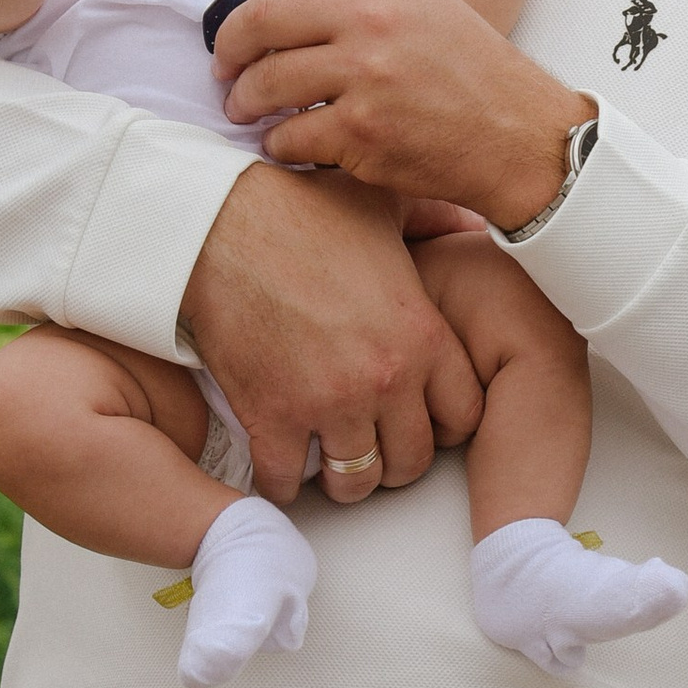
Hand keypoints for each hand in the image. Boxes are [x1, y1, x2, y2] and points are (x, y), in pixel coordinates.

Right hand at [181, 165, 481, 501]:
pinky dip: (281, 480)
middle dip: (395, 457)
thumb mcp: (383, 204)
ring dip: (343, 476)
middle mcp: (386, 380)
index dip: (446, 422)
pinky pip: (287, 483)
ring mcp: (329, 404)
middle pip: (412, 462)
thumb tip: (470, 224)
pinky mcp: (272, 418)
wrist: (217, 223)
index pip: (465, 416)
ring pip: (356, 483)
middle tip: (374, 443)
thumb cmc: (300, 210)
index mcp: (422, 335)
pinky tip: (278, 459)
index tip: (422, 417)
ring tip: (329, 455)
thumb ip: (434, 220)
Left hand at [215, 0, 593, 226]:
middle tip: (225, 67)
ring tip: (245, 109)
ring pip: (265, 81)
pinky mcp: (361, 131)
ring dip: (244, 101)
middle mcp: (371, 19)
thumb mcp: (426, 5)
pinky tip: (286, 143)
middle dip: (229, 47)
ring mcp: (365, 76)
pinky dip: (278, 143)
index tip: (250, 12)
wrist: (520, 135)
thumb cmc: (474, 73)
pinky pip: (288, 135)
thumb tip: (290, 1)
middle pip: (261, 18)